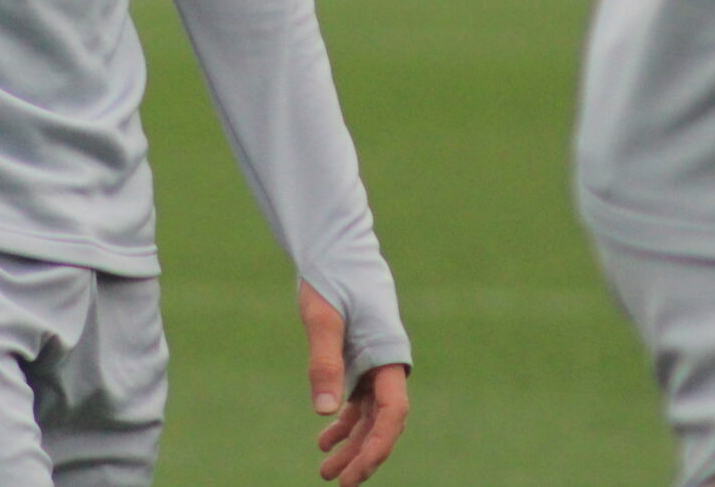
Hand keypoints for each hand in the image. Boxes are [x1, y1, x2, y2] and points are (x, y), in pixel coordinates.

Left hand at [300, 281, 408, 486]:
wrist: (335, 250)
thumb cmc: (331, 278)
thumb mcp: (322, 319)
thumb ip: (324, 363)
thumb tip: (324, 414)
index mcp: (388, 355)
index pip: (392, 413)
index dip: (378, 445)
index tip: (356, 471)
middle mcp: (387, 364)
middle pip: (382, 422)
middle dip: (362, 454)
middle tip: (337, 482)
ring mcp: (375, 363)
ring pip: (369, 416)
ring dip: (351, 443)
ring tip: (326, 470)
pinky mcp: (361, 360)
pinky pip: (357, 401)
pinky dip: (343, 422)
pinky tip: (325, 440)